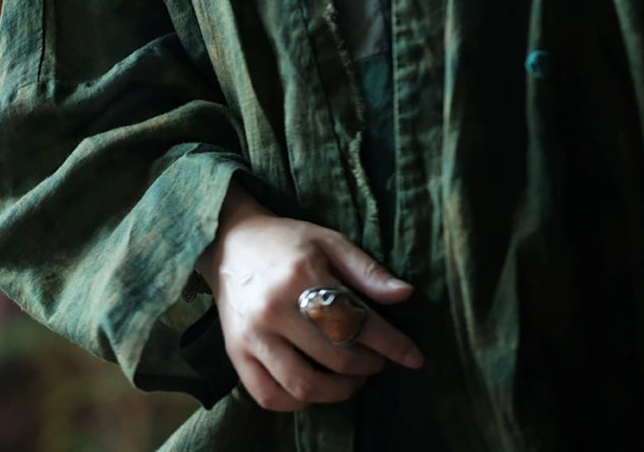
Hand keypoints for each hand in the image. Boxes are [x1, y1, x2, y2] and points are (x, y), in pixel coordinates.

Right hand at [196, 182, 423, 411]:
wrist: (229, 241)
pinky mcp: (235, 353)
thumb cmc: (286, 241)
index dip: (392, 344)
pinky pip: (269, 396)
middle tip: (378, 360)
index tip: (414, 357)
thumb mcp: (329, 241)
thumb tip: (405, 295)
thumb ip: (367, 270)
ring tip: (353, 378)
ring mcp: (252, 335)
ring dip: (339, 392)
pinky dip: (299, 402)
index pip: (357, 321)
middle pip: (335, 357)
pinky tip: (315, 388)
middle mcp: (275, 309)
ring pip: (304, 385)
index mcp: (302, 276)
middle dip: (368, 365)